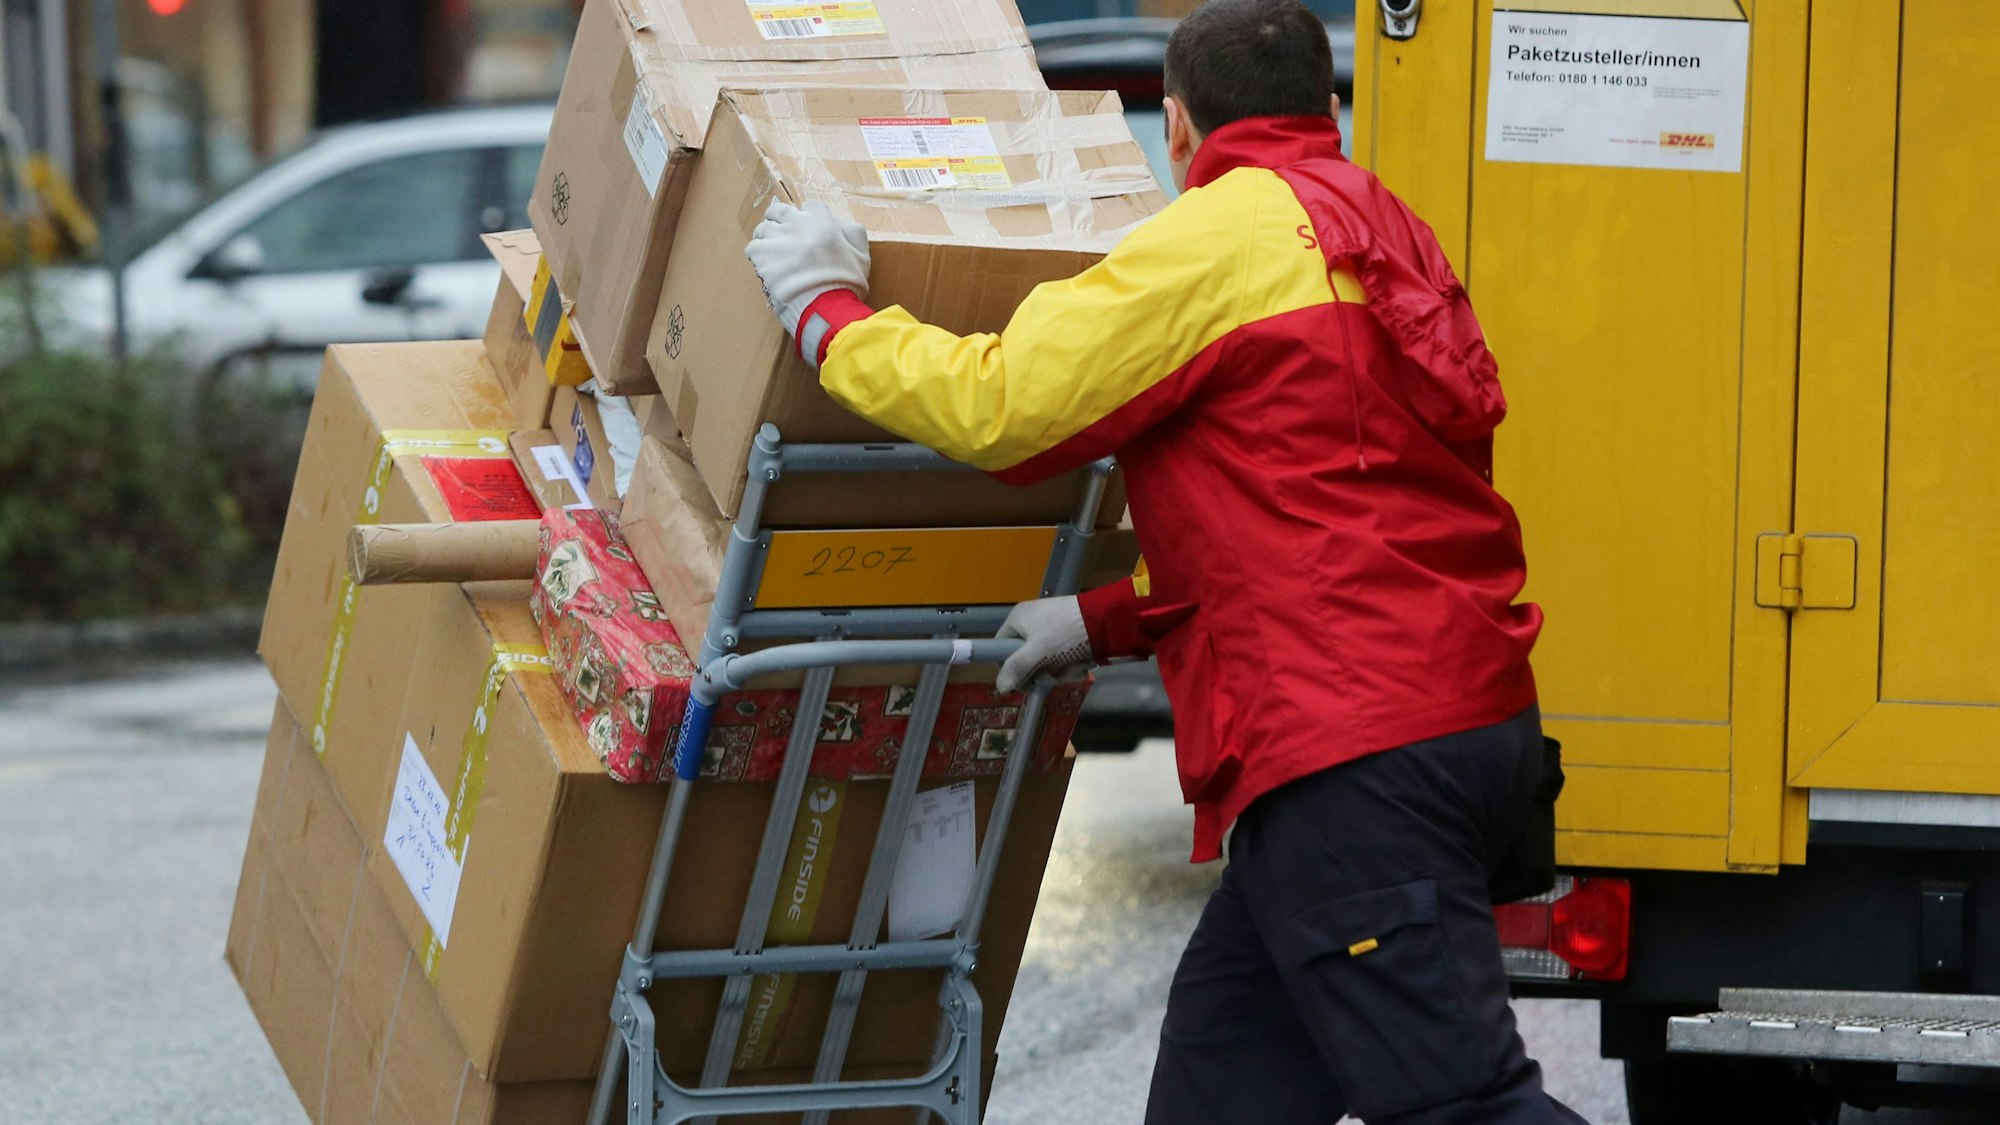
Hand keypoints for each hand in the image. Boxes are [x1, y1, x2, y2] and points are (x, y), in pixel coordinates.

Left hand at [745, 199, 869, 337]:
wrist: (825, 305)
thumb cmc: (846, 283)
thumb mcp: (861, 256)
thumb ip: (853, 234)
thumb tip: (841, 225)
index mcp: (821, 221)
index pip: (811, 205)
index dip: (810, 217)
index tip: (811, 230)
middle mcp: (796, 223)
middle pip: (779, 210)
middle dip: (780, 220)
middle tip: (783, 236)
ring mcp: (777, 237)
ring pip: (763, 228)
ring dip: (767, 238)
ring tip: (772, 254)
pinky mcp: (762, 255)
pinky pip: (752, 247)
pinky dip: (757, 256)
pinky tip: (765, 265)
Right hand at [995, 596, 1093, 694]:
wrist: (1106, 619)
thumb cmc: (1065, 632)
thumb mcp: (1038, 652)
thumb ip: (1017, 669)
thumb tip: (1000, 687)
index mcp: (1018, 620)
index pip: (1000, 648)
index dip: (1008, 668)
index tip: (1023, 682)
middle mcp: (1032, 623)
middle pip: (1026, 659)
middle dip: (1042, 672)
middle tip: (1054, 675)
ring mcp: (1051, 629)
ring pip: (1046, 662)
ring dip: (1060, 671)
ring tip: (1074, 667)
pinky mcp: (1069, 636)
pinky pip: (1062, 658)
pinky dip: (1071, 665)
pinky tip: (1082, 663)